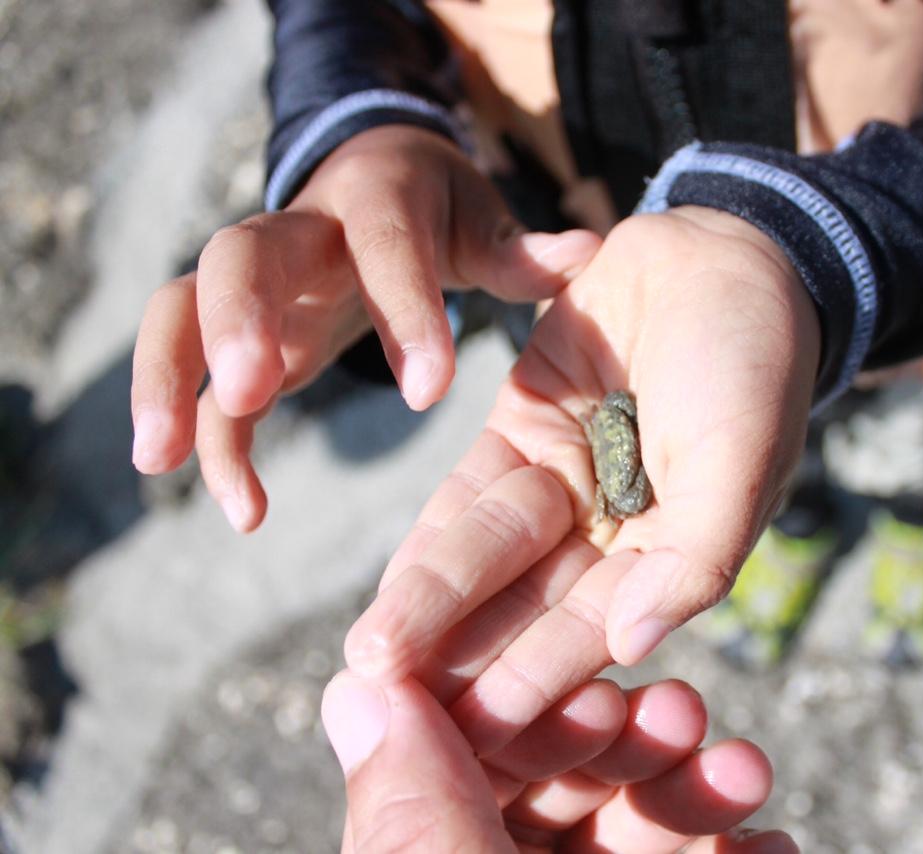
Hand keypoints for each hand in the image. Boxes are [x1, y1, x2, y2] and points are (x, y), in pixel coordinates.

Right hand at [129, 124, 599, 529]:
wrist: (370, 173)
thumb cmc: (438, 209)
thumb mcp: (481, 219)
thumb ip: (523, 250)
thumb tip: (592, 250)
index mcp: (377, 201)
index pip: (381, 244)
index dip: (401, 310)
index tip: (429, 391)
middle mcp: (301, 234)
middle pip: (240, 256)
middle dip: (237, 318)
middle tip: (250, 388)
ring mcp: (259, 285)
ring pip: (181, 310)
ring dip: (167, 377)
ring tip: (160, 458)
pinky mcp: (242, 336)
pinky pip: (207, 385)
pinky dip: (211, 442)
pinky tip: (244, 512)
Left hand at [323, 672, 796, 851]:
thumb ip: (408, 808)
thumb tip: (352, 692)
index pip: (474, 778)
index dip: (535, 726)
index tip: (591, 692)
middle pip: (568, 792)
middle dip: (635, 746)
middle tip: (685, 712)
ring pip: (637, 827)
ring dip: (696, 790)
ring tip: (746, 770)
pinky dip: (739, 852)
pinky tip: (775, 841)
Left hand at [341, 206, 818, 751]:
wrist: (722, 251)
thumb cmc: (753, 357)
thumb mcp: (743, 454)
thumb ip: (697, 553)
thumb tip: (636, 644)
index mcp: (673, 552)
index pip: (598, 628)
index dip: (539, 679)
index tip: (478, 733)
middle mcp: (613, 531)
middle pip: (531, 604)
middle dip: (467, 655)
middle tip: (397, 706)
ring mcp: (565, 480)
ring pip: (490, 553)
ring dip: (433, 604)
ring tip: (372, 658)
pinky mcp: (522, 430)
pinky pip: (468, 491)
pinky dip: (432, 538)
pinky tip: (389, 590)